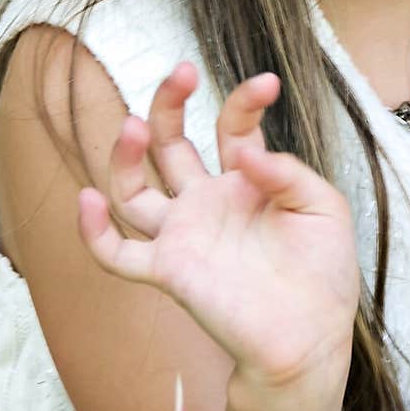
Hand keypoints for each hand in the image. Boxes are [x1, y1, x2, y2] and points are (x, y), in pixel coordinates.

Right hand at [76, 62, 360, 410]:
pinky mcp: (170, 271)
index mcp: (247, 183)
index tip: (267, 83)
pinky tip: (87, 200)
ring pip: (133, 190)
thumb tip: (244, 152)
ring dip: (126, 156)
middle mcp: (208, 203)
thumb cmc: (322, 274)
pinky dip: (92, 231)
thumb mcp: (322, 209)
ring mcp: (185, 235)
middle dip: (168, 104)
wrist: (311, 338)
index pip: (231, 128)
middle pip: (170, 145)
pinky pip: (117, 253)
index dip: (244, 101)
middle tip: (180, 72)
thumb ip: (287, 173)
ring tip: (135, 126)